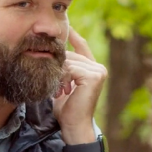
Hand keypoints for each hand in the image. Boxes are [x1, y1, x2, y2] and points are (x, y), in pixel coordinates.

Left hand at [54, 27, 105, 144]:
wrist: (74, 126)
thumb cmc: (67, 110)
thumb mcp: (63, 86)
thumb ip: (63, 71)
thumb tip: (52, 56)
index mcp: (93, 69)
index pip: (82, 47)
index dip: (74, 36)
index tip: (67, 25)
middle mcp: (99, 68)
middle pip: (70, 55)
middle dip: (59, 68)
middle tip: (58, 88)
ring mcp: (98, 71)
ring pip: (69, 61)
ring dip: (60, 76)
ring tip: (60, 91)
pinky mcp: (94, 76)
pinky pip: (71, 68)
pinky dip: (63, 79)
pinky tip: (64, 91)